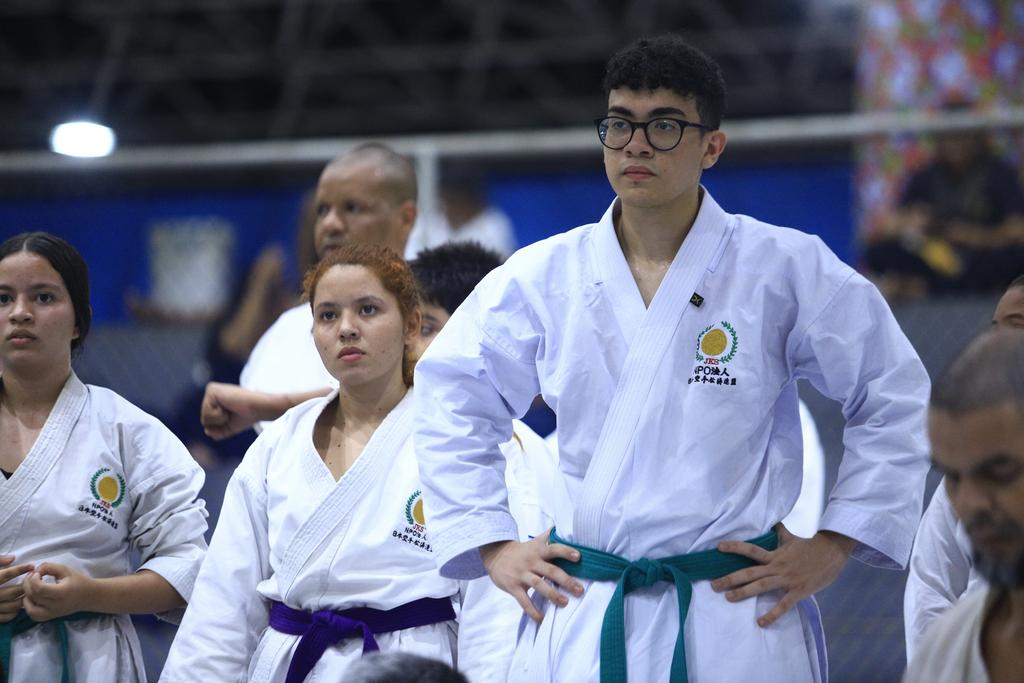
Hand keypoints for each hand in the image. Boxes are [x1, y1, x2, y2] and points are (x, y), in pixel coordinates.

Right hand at [0, 555, 33, 622]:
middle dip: (25, 586)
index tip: (32, 565)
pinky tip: (18, 604)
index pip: (5, 575)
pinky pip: (6, 617)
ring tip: (30, 592)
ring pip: (12, 606)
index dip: (20, 569)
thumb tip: (12, 558)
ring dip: (23, 599)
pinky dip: (15, 612)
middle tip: (34, 581)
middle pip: (12, 592)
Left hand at [23, 563, 94, 620]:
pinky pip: (33, 615)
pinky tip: (32, 598)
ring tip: (31, 588)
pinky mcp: (50, 617)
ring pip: (30, 608)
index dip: (33, 579)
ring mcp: (52, 613)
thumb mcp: (65, 569)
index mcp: (62, 592)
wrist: (89, 596)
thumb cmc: (78, 580)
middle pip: (33, 596)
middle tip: (31, 577)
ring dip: (26, 596)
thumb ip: (49, 567)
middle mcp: (56, 605)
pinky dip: (29, 607)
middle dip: (27, 584)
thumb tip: (35, 571)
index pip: (39, 588)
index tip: (37, 573)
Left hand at [200, 382, 262, 439]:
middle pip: (204, 420)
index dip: (222, 425)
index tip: (234, 415)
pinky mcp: (211, 389)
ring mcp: (211, 390)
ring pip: (204, 417)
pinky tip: (227, 405)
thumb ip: (217, 432)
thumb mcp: (229, 427)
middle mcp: (211, 394)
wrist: (257, 408)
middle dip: (219, 422)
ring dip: (219, 418)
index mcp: (215, 401)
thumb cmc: (247, 416)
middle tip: (232, 412)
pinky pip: (207, 412)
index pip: (208, 422)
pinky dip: (218, 414)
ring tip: (230, 408)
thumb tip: (207, 431)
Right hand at [480, 529, 583, 623]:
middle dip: (566, 580)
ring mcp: (522, 574)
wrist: (495, 555)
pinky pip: (523, 601)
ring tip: (564, 603)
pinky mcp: (513, 586)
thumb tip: (564, 526)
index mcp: (538, 551)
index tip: (579, 557)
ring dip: (552, 595)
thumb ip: (549, 536)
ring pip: (539, 585)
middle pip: (550, 570)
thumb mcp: (534, 541)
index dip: (566, 552)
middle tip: (580, 590)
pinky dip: (532, 611)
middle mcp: (531, 562)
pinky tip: (541, 618)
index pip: (554, 549)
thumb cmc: (521, 550)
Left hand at [710, 524, 853, 627]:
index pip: (751, 550)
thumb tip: (773, 520)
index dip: (735, 547)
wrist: (832, 552)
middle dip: (730, 579)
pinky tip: (761, 622)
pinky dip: (772, 614)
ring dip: (743, 593)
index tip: (719, 547)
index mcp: (774, 554)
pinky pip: (783, 605)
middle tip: (714, 585)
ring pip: (761, 587)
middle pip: (750, 572)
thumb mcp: (791, 538)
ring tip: (728, 598)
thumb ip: (780, 532)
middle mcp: (777, 566)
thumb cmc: (810, 547)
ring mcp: (786, 579)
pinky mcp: (798, 591)